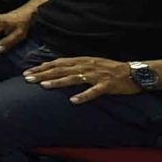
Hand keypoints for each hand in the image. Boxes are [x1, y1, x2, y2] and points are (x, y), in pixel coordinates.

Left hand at [23, 55, 138, 103]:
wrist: (134, 72)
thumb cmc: (110, 69)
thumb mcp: (90, 63)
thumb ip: (74, 66)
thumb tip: (55, 68)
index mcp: (82, 61)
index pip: (57, 63)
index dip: (42, 67)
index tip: (27, 72)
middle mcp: (87, 66)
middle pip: (61, 70)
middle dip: (43, 74)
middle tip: (27, 79)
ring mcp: (97, 75)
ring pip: (74, 78)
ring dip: (58, 82)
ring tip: (44, 86)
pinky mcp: (107, 85)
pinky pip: (94, 91)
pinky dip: (83, 95)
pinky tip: (73, 101)